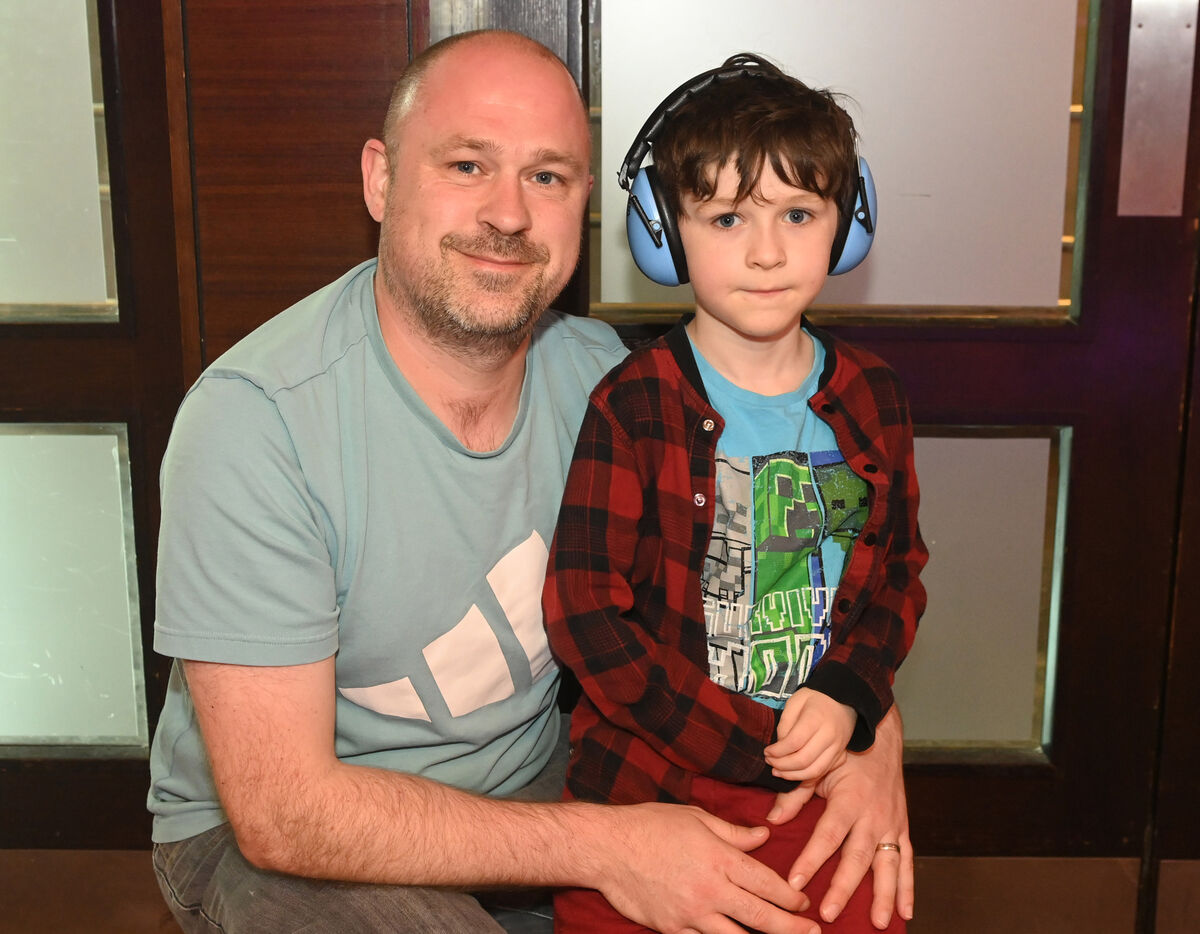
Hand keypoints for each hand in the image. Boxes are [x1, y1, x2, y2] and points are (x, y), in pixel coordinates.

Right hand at [595, 802, 818, 933]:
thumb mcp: (696, 818)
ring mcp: (692, 914)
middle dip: (792, 929)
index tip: (804, 904)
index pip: (767, 883)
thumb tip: (765, 836)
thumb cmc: (651, 825)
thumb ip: (734, 831)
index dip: (791, 897)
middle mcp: (711, 889)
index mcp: (720, 858)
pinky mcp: (672, 929)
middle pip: (762, 918)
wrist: (607, 847)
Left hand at [765, 688, 855, 780]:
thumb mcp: (795, 701)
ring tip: (777, 771)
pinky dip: (805, 777)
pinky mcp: (839, 756)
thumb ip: (785, 723)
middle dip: (782, 765)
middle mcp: (829, 735)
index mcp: (816, 718)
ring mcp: (836, 748)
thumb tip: (780, 747)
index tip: (767, 751)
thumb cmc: (814, 700)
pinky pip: (821, 772)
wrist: (843, 703)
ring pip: (814, 771)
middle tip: (769, 762)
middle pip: (804, 760)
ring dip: (792, 775)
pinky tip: (792, 773)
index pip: (794, 742)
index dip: (777, 751)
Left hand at [779, 706, 912, 929]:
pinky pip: (908, 861)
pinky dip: (908, 888)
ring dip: (883, 895)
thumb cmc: (844, 752)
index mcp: (850, 799)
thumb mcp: (818, 766)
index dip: (811, 860)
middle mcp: (874, 815)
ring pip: (888, 865)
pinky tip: (906, 912)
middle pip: (857, 857)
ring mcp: (892, 824)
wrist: (881, 737)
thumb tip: (772, 820)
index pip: (827, 836)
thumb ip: (795, 794)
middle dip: (843, 887)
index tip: (794, 882)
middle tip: (828, 911)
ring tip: (877, 922)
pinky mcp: (902, 828)